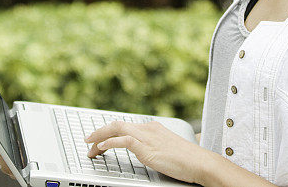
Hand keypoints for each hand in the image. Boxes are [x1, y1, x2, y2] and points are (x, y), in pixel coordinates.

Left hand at [84, 120, 209, 183]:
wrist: (200, 162)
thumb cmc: (187, 160)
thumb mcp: (166, 150)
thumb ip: (153, 148)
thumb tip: (144, 153)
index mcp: (152, 128)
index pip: (125, 126)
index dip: (109, 132)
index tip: (99, 140)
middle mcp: (148, 129)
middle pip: (117, 124)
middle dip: (99, 132)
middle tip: (87, 141)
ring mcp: (147, 137)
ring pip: (117, 129)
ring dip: (100, 138)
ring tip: (89, 146)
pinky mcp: (147, 147)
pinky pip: (124, 140)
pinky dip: (110, 142)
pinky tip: (102, 148)